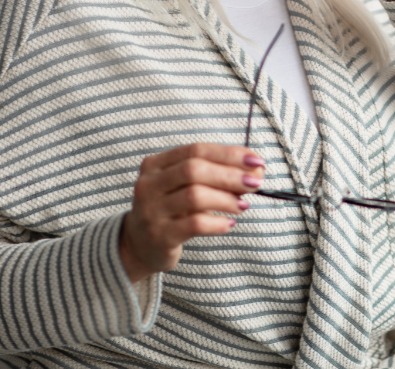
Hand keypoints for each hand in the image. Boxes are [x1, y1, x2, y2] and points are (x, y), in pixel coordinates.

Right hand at [119, 143, 264, 281]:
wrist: (139, 245)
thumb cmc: (170, 209)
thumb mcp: (186, 186)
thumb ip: (216, 175)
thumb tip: (255, 170)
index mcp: (155, 164)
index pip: (196, 150)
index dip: (228, 153)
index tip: (256, 160)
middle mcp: (149, 184)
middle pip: (193, 169)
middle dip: (229, 174)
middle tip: (254, 182)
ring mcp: (151, 210)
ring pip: (194, 196)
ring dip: (226, 198)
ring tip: (243, 205)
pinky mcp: (159, 236)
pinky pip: (194, 224)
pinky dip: (217, 222)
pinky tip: (229, 223)